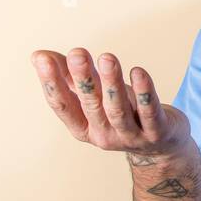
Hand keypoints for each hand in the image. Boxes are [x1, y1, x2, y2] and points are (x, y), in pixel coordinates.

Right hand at [30, 47, 189, 156]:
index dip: (51, 83)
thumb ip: (69, 77)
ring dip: (112, 83)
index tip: (43, 59)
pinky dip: (144, 93)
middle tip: (77, 53)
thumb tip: (38, 56)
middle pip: (90, 106)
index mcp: (82, 127)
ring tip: (107, 58)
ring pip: (118, 110)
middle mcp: (103, 135)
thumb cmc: (123, 113)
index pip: (62, 105)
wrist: (162, 146)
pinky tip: (138, 72)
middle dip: (83, 79)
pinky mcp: (156, 132)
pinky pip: (149, 113)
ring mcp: (130, 137)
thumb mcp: (95, 96)